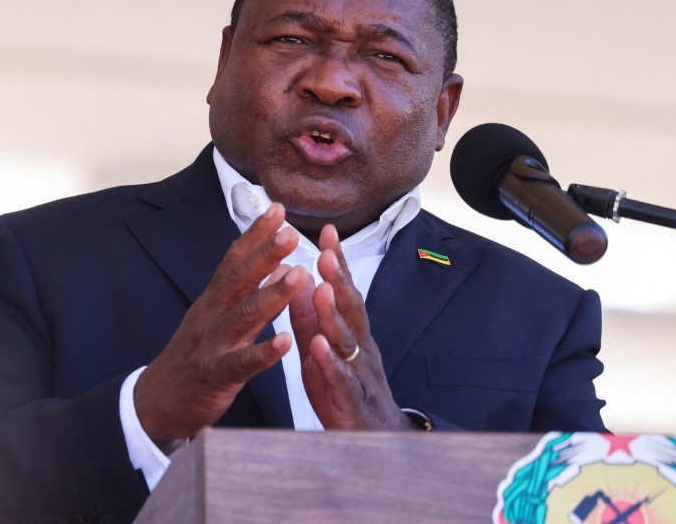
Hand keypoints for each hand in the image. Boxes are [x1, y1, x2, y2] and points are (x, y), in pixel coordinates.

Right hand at [135, 202, 308, 449]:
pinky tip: (287, 342)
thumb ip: (246, 293)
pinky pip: (243, 362)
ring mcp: (212, 344)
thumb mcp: (217, 318)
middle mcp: (211, 314)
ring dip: (273, 294)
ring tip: (300, 276)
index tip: (277, 209)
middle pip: (239, 279)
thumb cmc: (195, 356)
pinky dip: (265, 352)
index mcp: (214, 299)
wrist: (157, 401)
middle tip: (291, 232)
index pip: (234, 259)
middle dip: (265, 254)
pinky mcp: (216, 375)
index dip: (255, 234)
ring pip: (244, 315)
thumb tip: (277, 266)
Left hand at [289, 225, 417, 430]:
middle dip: (341, 280)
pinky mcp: (352, 402)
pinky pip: (342, 380)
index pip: (346, 292)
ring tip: (322, 291)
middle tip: (327, 253)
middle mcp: (361, 349)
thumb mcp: (323, 350)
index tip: (327, 232)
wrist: (374, 443)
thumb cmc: (346, 393)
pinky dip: (330, 362)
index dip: (338, 263)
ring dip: (335, 315)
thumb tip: (301, 282)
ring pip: (349, 341)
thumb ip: (311, 319)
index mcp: (352, 334)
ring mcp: (359, 375)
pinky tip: (318, 347)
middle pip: (353, 309)